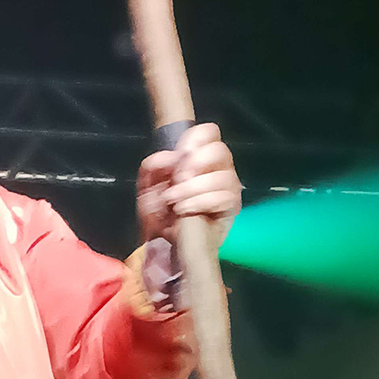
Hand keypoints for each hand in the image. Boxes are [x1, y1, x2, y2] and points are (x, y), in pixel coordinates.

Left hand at [136, 122, 242, 251]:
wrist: (164, 245)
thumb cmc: (160, 214)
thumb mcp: (147, 188)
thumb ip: (153, 168)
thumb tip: (169, 157)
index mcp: (199, 158)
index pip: (210, 133)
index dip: (197, 138)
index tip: (181, 153)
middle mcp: (218, 168)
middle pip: (220, 151)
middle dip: (197, 163)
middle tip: (178, 178)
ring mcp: (228, 188)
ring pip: (223, 177)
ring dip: (194, 188)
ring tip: (174, 201)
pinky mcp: (230, 208)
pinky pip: (225, 198)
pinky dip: (201, 202)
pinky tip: (185, 210)